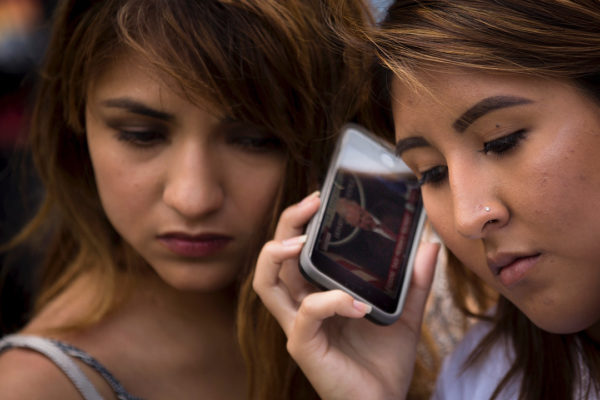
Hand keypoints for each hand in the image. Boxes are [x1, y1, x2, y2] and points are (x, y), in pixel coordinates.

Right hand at [253, 192, 440, 399]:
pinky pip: (306, 314)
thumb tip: (429, 245)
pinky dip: (329, 301)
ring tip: (303, 240)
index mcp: (318, 294)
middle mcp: (302, 306)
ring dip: (279, 254)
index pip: (295, 252)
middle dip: (286, 226)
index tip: (321, 199)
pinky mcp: (303, 346)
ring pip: (267, 283)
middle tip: (312, 203)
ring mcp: (299, 327)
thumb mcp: (405, 314)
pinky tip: (358, 303)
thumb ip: (414, 281)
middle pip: (274, 259)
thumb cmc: (385, 363)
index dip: (300, 223)